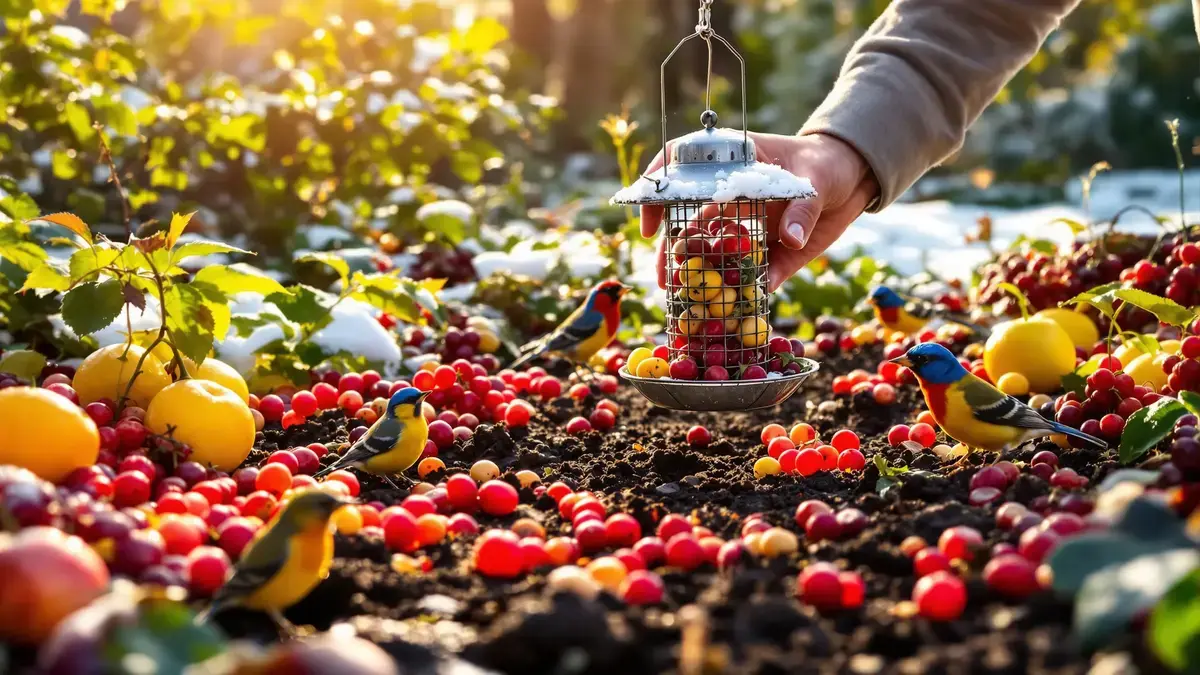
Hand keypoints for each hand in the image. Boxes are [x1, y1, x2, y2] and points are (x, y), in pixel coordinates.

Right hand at [640, 132, 878, 291]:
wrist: (854, 178)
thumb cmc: (827, 164)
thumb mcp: (816, 178)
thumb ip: (802, 207)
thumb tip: (788, 238)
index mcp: (731, 166)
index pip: (681, 172)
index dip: (657, 194)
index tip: (651, 224)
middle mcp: (729, 197)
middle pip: (689, 222)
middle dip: (674, 251)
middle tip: (665, 279)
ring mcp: (745, 226)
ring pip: (714, 252)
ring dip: (700, 275)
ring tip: (685, 297)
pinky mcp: (768, 252)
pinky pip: (751, 275)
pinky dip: (744, 292)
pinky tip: (734, 308)